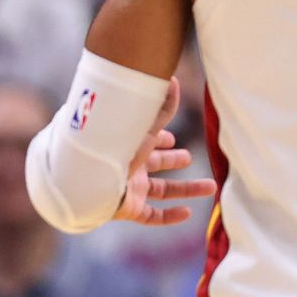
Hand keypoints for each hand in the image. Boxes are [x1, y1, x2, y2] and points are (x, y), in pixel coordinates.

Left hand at [113, 78, 215, 226]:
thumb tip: (175, 79)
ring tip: (211, 187)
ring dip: (185, 189)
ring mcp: (128, 189)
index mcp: (130, 145)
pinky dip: (170, 216)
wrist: (85, 180)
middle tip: (187, 158)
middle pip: (155, 163)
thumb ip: (163, 107)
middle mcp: (129, 167)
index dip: (161, 139)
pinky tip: (188, 214)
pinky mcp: (128, 209)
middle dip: (172, 159)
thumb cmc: (112, 148)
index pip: (148, 141)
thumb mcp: (142, 126)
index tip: (172, 139)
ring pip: (161, 190)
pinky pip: (151, 216)